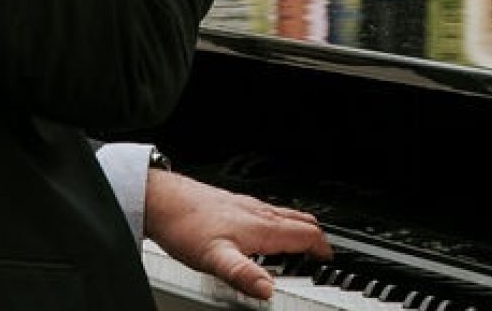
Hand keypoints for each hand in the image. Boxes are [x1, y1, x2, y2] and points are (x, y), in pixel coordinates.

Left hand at [144, 169, 330, 300]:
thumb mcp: (216, 259)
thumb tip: (268, 290)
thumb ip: (244, 275)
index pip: (306, 234)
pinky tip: (259, 235)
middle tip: (319, 255)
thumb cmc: (186, 225)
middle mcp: (258, 212)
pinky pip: (266, 213)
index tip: (328, 261)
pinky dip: (276, 225)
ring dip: (297, 230)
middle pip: (300, 221)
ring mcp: (246, 205)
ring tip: (296, 247)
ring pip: (283, 215)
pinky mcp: (233, 204)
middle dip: (315, 238)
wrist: (162, 200)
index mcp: (262, 226)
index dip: (322, 249)